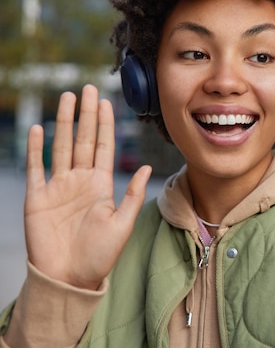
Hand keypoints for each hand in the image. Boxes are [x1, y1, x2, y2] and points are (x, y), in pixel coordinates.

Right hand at [24, 84, 151, 289]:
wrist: (71, 277)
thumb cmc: (100, 255)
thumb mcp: (123, 223)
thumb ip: (133, 194)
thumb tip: (146, 167)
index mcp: (101, 185)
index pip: (103, 147)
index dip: (105, 124)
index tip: (107, 102)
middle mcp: (79, 181)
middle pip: (83, 140)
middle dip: (86, 114)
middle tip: (88, 89)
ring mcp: (58, 187)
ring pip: (61, 146)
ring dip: (64, 122)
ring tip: (67, 98)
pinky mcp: (37, 198)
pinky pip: (36, 168)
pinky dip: (36, 148)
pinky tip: (39, 128)